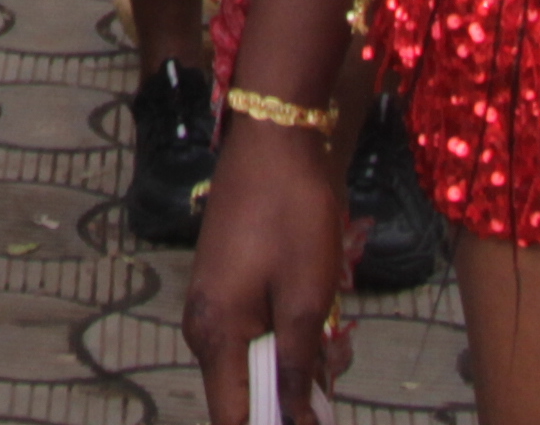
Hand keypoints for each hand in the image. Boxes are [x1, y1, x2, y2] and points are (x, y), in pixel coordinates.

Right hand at [180, 114, 352, 421]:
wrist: (274, 141)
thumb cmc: (292, 217)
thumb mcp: (307, 299)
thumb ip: (297, 367)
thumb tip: (297, 420)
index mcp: (215, 333)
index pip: (232, 417)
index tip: (311, 421)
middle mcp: (202, 326)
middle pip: (246, 393)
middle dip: (294, 396)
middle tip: (337, 364)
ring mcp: (211, 304)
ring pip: (255, 363)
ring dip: (296, 363)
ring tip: (336, 336)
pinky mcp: (226, 286)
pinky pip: (255, 334)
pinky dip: (288, 336)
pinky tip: (318, 311)